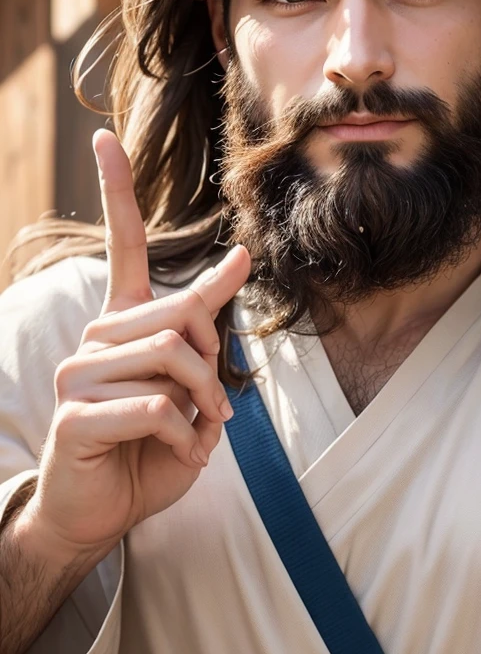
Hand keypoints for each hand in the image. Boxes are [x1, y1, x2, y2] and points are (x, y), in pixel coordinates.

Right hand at [21, 128, 250, 564]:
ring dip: (202, 404)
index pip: (122, 246)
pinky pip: (151, 408)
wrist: (100, 513)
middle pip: (177, 317)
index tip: (105, 139)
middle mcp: (94, 338)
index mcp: (122, 325)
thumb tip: (234, 269)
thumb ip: (204, 342)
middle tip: (221, 410)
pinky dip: (182, 435)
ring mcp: (78, 375)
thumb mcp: (190, 395)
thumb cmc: (147, 451)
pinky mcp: (74, 416)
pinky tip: (177, 450)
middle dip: (213, 365)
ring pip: (170, 360)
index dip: (117, 192)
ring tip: (201, 431)